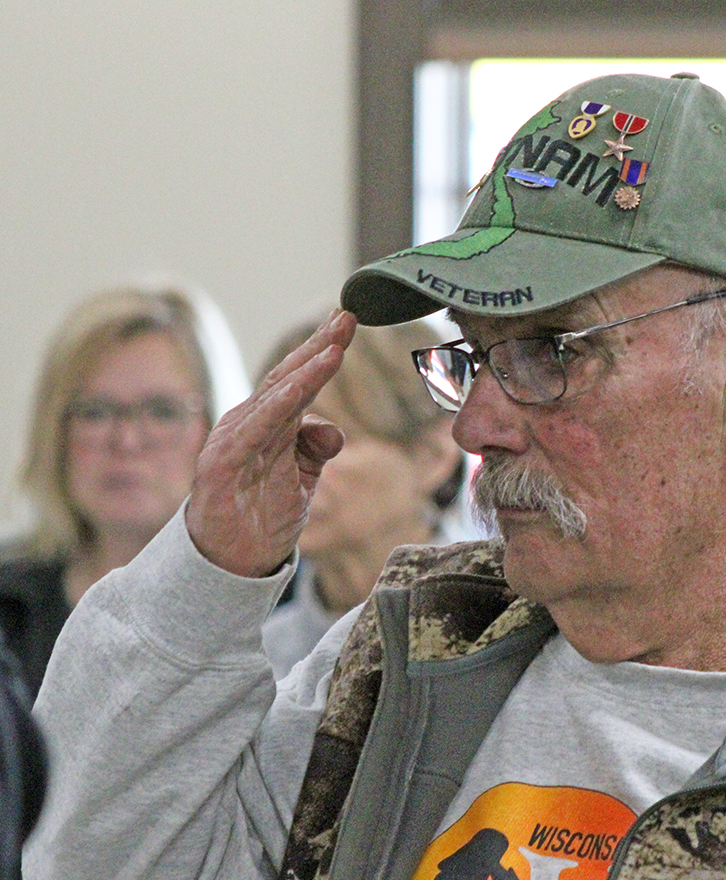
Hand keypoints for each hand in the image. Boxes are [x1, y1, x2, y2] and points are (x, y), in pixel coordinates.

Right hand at [186, 309, 357, 576]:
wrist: (228, 562)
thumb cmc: (262, 515)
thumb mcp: (303, 476)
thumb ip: (316, 447)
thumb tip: (332, 428)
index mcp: (267, 423)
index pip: (298, 378)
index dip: (323, 350)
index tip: (349, 322)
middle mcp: (248, 423)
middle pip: (286, 376)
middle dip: (318, 345)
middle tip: (347, 316)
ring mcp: (233, 441)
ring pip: (274, 397)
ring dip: (306, 370)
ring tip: (334, 346)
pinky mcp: (222, 464)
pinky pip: (255, 430)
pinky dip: (280, 405)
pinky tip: (302, 386)